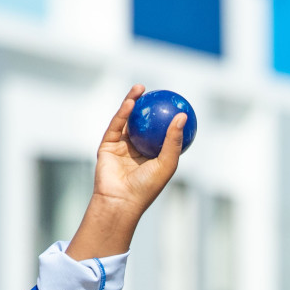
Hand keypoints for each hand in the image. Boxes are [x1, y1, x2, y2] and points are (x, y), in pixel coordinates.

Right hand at [65, 85, 188, 259]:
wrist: (120, 201)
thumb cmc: (147, 187)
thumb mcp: (167, 163)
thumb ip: (173, 140)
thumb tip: (183, 116)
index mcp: (152, 156)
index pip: (160, 132)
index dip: (165, 117)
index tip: (173, 102)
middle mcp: (136, 150)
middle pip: (142, 123)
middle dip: (147, 105)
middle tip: (156, 92)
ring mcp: (121, 147)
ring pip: (127, 120)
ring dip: (132, 102)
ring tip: (141, 88)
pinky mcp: (107, 146)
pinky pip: (116, 126)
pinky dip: (122, 114)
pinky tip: (130, 102)